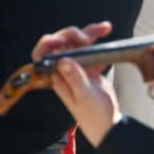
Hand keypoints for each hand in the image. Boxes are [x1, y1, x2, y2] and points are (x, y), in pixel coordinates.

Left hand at [32, 22, 119, 146]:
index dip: (49, 43)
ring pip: (77, 44)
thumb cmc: (94, 116)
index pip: (43, 54)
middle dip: (73, 35)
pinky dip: (98, 43)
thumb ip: (74, 78)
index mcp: (55, 77)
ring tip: (103, 29)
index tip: (61, 39)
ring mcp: (75, 68)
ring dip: (89, 34)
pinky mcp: (88, 68)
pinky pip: (91, 50)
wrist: (109, 125)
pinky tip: (106, 42)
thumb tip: (63, 60)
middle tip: (87, 38)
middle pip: (62, 44)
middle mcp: (63, 70)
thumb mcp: (85, 96)